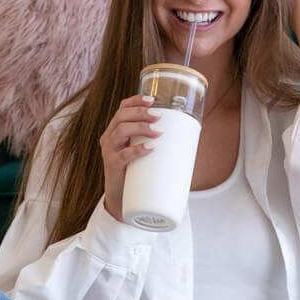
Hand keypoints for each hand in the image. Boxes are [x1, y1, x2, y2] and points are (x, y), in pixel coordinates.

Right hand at [101, 93, 162, 222]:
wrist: (122, 199)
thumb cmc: (136, 173)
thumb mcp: (144, 154)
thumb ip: (157, 144)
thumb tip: (190, 140)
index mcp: (116, 131)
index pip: (122, 109)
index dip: (136, 101)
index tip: (153, 100)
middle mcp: (110, 138)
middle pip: (122, 116)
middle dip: (141, 113)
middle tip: (159, 116)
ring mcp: (109, 151)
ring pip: (121, 131)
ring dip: (141, 127)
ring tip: (158, 132)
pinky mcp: (111, 166)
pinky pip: (123, 155)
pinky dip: (138, 150)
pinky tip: (150, 148)